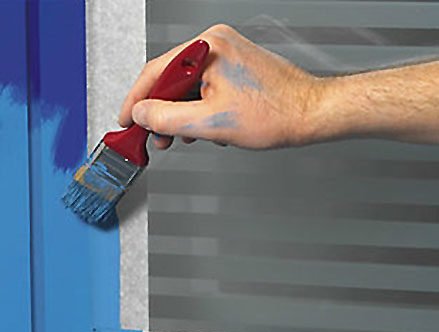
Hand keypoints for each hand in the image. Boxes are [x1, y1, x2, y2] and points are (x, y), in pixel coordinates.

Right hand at [119, 24, 325, 149]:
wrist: (310, 113)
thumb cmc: (275, 113)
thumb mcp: (210, 122)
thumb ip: (167, 119)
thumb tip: (141, 115)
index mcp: (206, 48)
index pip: (155, 72)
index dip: (136, 101)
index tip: (126, 121)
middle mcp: (215, 44)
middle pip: (171, 80)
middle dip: (161, 113)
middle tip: (153, 138)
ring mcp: (226, 55)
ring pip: (188, 87)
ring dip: (180, 115)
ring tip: (181, 138)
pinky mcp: (235, 68)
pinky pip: (205, 88)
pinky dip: (199, 110)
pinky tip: (204, 129)